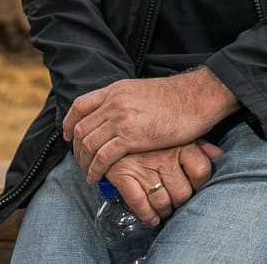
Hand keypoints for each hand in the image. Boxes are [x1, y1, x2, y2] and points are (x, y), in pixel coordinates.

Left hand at [63, 67, 239, 183]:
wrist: (197, 97)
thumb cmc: (177, 97)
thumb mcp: (142, 91)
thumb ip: (126, 100)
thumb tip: (118, 113)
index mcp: (116, 90)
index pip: (80, 105)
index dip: (69, 123)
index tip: (69, 136)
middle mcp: (114, 102)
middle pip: (81, 127)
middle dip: (76, 148)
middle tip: (81, 161)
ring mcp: (121, 119)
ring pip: (88, 143)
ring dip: (84, 162)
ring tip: (88, 173)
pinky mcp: (131, 137)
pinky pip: (103, 156)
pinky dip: (95, 169)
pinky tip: (96, 177)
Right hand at [104, 141, 224, 225]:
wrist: (115, 122)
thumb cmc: (153, 132)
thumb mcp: (178, 133)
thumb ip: (201, 146)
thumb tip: (220, 156)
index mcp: (181, 143)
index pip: (202, 171)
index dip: (200, 185)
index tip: (194, 188)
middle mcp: (164, 155)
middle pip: (182, 192)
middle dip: (180, 203)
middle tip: (177, 203)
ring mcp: (142, 166)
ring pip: (162, 201)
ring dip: (165, 212)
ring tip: (164, 210)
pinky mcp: (122, 174)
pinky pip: (138, 203)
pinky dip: (147, 215)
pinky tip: (151, 218)